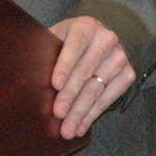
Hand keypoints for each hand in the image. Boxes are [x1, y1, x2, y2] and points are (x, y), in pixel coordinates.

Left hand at [48, 16, 135, 138]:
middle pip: (85, 71)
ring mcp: (119, 57)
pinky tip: (80, 125)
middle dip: (70, 95)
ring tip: (67, 128)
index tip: (55, 84)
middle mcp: (106, 39)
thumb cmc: (71, 40)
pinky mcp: (128, 74)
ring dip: (80, 112)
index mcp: (86, 26)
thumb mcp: (58, 35)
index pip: (74, 46)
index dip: (64, 65)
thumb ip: (46, 47)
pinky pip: (108, 99)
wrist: (101, 37)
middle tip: (58, 113)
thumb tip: (28, 70)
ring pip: (96, 89)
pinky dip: (92, 115)